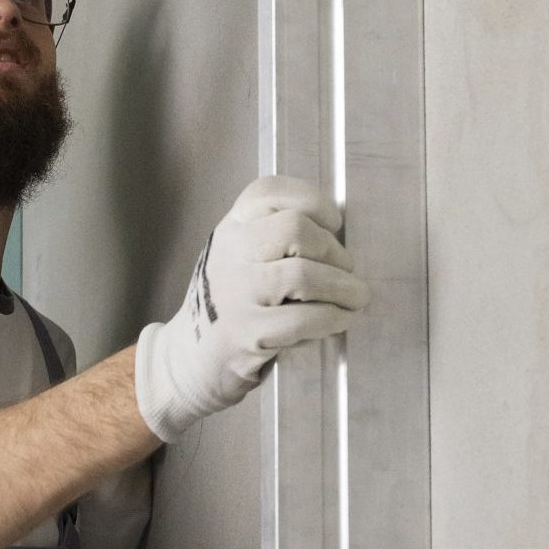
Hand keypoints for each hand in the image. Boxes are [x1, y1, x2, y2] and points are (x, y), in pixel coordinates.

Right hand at [134, 177, 371, 442]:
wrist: (192, 357)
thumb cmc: (232, 303)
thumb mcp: (240, 255)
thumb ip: (274, 236)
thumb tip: (340, 240)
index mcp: (231, 228)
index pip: (268, 192)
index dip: (313, 201)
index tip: (333, 224)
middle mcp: (229, 254)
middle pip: (295, 228)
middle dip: (333, 250)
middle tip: (346, 269)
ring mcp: (237, 293)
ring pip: (304, 273)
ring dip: (344, 287)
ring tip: (356, 297)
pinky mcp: (249, 332)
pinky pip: (306, 318)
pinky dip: (335, 318)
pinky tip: (341, 320)